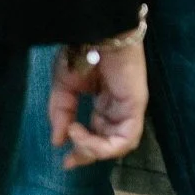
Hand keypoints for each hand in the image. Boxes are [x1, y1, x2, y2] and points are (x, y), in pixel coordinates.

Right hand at [49, 42, 147, 169]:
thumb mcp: (64, 87)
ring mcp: (130, 107)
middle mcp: (119, 108)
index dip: (83, 150)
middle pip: (110, 143)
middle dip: (88, 155)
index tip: (64, 160)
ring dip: (93, 150)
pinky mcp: (136, 106)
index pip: (100, 134)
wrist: (98, 34)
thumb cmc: (82, 52)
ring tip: (76, 137)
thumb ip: (61, 114)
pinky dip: (102, 145)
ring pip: (118, 145)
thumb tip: (58, 141)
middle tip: (69, 161)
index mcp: (105, 102)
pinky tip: (81, 133)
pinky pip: (125, 139)